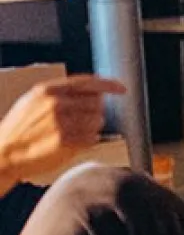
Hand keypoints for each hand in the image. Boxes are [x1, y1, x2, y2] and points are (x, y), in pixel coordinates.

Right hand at [0, 73, 125, 187]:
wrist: (4, 152)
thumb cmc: (20, 128)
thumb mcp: (33, 101)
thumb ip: (61, 93)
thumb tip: (94, 91)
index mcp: (47, 90)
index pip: (86, 82)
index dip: (108, 84)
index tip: (121, 88)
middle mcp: (55, 104)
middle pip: (97, 103)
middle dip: (94, 112)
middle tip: (79, 121)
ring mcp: (61, 123)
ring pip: (98, 121)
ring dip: (91, 127)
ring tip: (73, 132)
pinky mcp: (66, 142)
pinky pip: (92, 138)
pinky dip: (88, 140)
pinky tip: (72, 142)